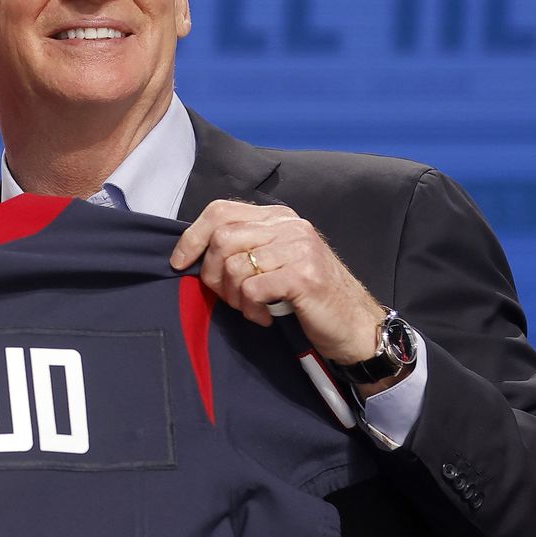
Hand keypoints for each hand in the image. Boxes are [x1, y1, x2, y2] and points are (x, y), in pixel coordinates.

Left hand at [171, 199, 392, 390]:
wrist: (355, 326)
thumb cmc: (309, 298)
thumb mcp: (277, 262)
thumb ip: (246, 248)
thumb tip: (194, 253)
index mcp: (278, 217)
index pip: (221, 210)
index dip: (192, 236)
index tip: (179, 263)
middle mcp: (290, 226)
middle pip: (222, 238)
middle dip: (212, 275)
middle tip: (228, 299)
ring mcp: (299, 248)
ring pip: (234, 266)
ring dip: (234, 298)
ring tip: (253, 309)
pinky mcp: (303, 275)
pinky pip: (252, 289)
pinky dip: (251, 309)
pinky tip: (266, 317)